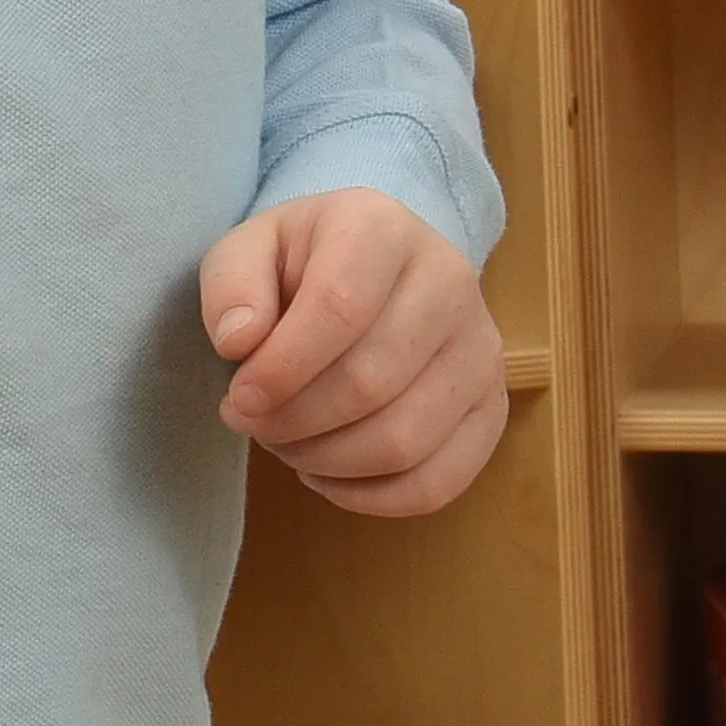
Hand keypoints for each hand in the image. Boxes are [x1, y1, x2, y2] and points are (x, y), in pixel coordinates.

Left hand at [199, 186, 506, 514]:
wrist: (371, 264)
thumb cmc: (302, 259)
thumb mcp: (249, 249)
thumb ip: (232, 286)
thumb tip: (237, 343)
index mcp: (381, 228)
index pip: (338, 310)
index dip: (282, 369)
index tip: (238, 399)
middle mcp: (449, 282)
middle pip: (371, 381)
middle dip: (296, 421)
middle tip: (251, 424)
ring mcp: (481, 349)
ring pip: (406, 440)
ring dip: (329, 462)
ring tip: (283, 445)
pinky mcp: (493, 408)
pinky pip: (440, 481)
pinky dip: (372, 497)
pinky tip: (325, 476)